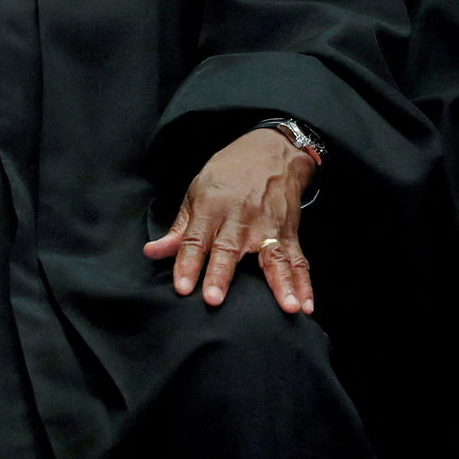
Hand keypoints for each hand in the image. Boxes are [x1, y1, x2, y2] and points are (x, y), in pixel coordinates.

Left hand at [144, 128, 317, 313]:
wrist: (274, 150)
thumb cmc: (231, 171)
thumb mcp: (198, 190)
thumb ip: (179, 228)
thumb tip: (152, 252)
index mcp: (212, 207)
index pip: (196, 239)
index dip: (188, 263)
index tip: (183, 287)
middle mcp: (241, 219)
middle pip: (229, 250)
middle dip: (221, 274)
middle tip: (214, 299)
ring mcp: (269, 227)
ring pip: (272, 258)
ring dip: (280, 284)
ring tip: (286, 307)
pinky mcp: (289, 234)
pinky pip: (297, 261)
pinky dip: (304, 284)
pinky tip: (306, 306)